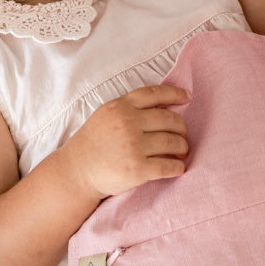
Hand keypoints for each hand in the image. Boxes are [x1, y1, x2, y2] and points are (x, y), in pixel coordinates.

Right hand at [56, 85, 189, 200]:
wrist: (77, 171)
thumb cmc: (94, 142)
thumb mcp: (107, 115)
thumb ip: (130, 108)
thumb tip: (164, 105)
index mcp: (121, 107)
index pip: (154, 94)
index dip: (175, 94)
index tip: (187, 98)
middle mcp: (128, 123)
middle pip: (170, 119)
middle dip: (181, 128)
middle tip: (182, 135)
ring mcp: (133, 146)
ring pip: (173, 142)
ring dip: (183, 147)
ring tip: (181, 151)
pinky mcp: (137, 169)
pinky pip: (169, 166)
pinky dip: (178, 167)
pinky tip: (178, 168)